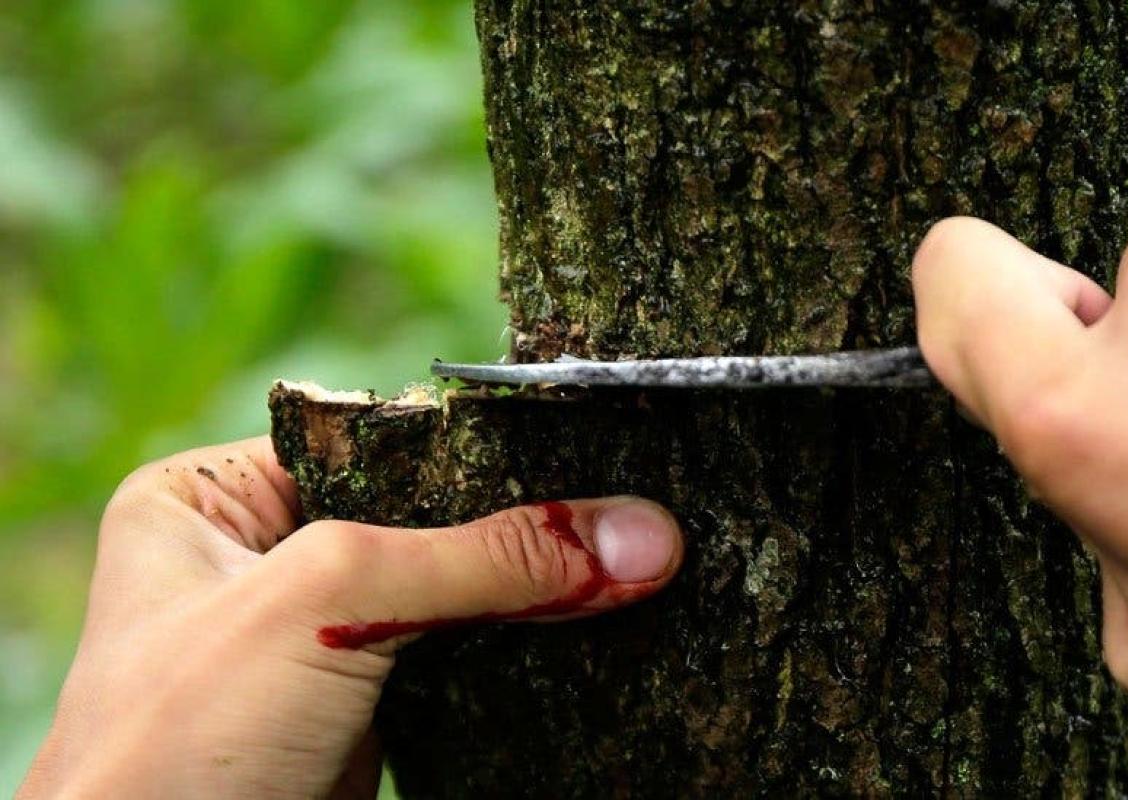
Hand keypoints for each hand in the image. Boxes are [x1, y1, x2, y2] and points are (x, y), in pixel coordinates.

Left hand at [19, 437, 682, 798]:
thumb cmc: (172, 747)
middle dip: (521, 529)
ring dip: (533, 595)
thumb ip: (484, 560)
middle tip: (631, 515)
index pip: (380, 446)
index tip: (592, 451)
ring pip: (453, 596)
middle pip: (428, 520)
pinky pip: (462, 663)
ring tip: (632, 565)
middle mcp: (262, 562)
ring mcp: (315, 646)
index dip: (482, 452)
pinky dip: (523, 653)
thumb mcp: (329, 603)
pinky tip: (588, 629)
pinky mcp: (363, 717)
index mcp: (213, 501)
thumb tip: (635, 534)